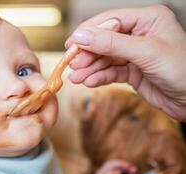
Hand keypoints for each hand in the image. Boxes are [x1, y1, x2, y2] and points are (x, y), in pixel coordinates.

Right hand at [65, 5, 185, 120]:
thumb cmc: (183, 70)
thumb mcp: (145, 52)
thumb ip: (111, 43)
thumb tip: (82, 36)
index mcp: (147, 19)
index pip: (109, 21)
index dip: (88, 33)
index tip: (71, 45)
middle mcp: (138, 34)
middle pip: (104, 41)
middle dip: (88, 54)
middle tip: (72, 65)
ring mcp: (134, 54)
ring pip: (105, 58)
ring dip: (90, 68)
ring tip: (77, 78)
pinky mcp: (131, 71)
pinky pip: (110, 72)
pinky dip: (99, 77)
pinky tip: (89, 82)